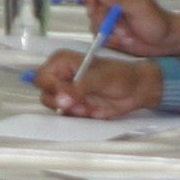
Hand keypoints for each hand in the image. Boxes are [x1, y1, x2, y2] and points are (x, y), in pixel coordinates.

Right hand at [35, 50, 159, 116]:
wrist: (137, 90)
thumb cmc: (120, 76)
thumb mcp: (99, 79)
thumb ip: (78, 89)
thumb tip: (61, 100)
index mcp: (62, 62)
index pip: (42, 78)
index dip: (53, 89)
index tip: (68, 95)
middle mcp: (61, 77)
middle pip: (45, 94)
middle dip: (63, 103)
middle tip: (80, 104)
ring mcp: (68, 93)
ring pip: (56, 107)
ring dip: (72, 111)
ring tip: (88, 106)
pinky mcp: (75, 106)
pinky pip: (68, 116)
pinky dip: (79, 117)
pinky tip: (92, 110)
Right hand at [80, 0, 179, 54]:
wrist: (167, 42)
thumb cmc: (158, 22)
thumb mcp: (140, 7)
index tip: (94, 11)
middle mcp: (112, 3)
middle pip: (91, 9)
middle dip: (104, 22)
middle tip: (121, 29)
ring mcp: (111, 19)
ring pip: (94, 25)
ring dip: (109, 33)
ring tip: (126, 36)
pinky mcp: (111, 33)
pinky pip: (100, 37)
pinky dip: (111, 41)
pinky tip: (125, 41)